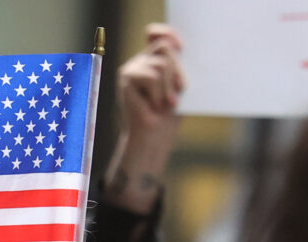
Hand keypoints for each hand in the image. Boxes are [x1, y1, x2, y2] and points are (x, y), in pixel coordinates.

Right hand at [103, 24, 184, 214]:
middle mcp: (138, 63)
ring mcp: (130, 71)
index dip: (169, 34)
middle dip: (178, 70)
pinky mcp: (126, 81)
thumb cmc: (167, 117)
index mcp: (150, 62)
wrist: (153, 141)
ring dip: (169, 87)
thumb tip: (178, 46)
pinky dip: (159, 94)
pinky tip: (155, 107)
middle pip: (164, 48)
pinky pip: (151, 77)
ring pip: (160, 65)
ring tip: (167, 104)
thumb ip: (176, 67)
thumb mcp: (177, 88)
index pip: (157, 34)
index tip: (181, 46)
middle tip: (180, 92)